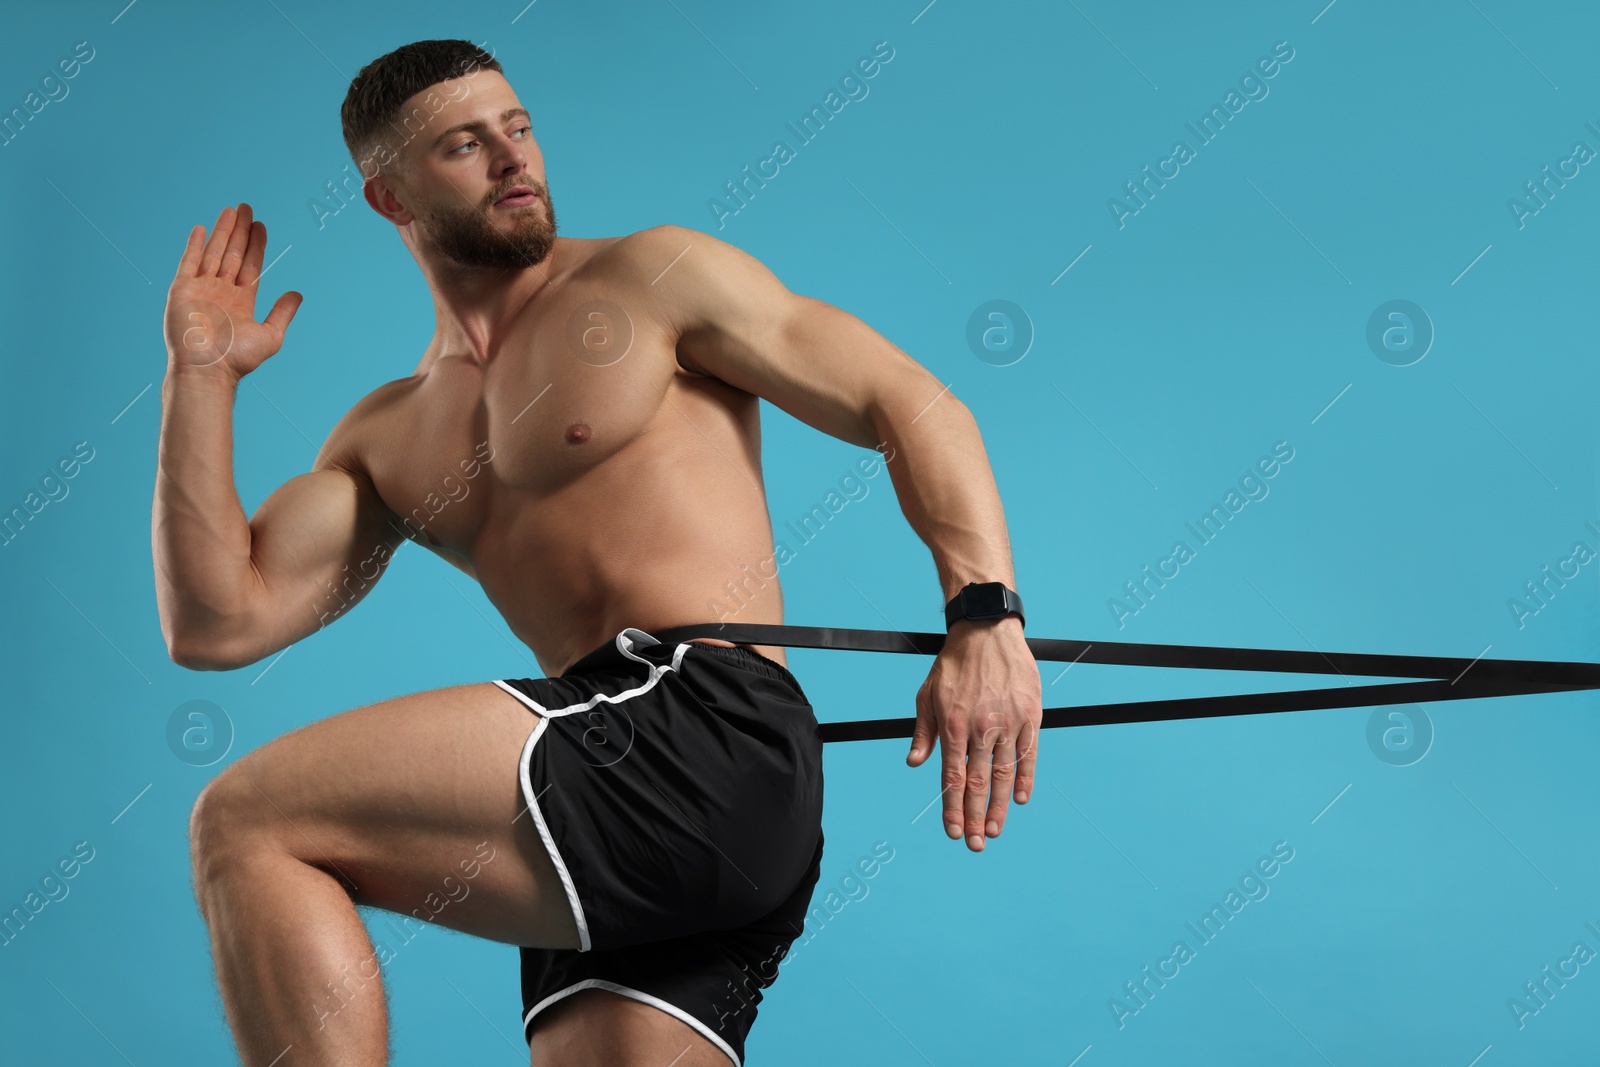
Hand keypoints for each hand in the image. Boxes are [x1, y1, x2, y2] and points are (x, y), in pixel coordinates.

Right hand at [164, 203, 301, 380]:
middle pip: (232, 253)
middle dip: (240, 231)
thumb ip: (282, 313)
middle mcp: (220, 292)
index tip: (261, 225)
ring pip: (213, 252)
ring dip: (221, 231)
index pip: (250, 266)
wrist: (208, 368)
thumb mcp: (269, 335)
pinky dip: (195, 245)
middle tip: (246, 207)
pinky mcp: (182, 289)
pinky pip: (189, 262)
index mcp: (240, 302)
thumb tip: (297, 294)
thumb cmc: (238, 358)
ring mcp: (200, 289)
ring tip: (230, 210)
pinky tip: (201, 228)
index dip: (256, 245)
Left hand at [907, 615, 1041, 850]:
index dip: (953, 809)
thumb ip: (924, 732)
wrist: (987, 631)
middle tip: (976, 845)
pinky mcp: (1030, 715)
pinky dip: (1025, 778)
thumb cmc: (954, 664)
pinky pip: (1029, 754)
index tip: (954, 833)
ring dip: (1001, 806)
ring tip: (995, 830)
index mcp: (953, 726)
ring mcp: (1008, 723)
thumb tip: (916, 763)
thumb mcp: (927, 695)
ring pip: (1004, 774)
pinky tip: (1021, 799)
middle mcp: (981, 729)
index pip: (952, 778)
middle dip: (976, 818)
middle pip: (979, 783)